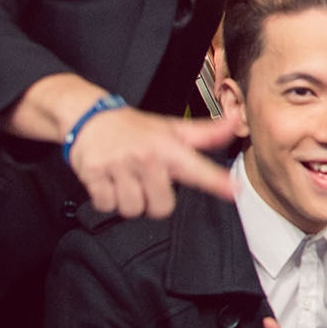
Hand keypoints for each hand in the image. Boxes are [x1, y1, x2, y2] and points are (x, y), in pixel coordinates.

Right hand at [68, 105, 240, 218]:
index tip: (234, 191)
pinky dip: (107, 199)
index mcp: (168, 147)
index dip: (216, 181)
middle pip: (161, 207)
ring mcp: (117, 166)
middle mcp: (145, 157)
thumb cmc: (135, 129)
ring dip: (130, 201)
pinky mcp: (93, 175)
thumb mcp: (172, 128)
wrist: (89, 118)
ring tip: (128, 180)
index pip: (196, 168)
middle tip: (149, 182)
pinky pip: (107, 205)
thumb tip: (236, 121)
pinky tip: (110, 181)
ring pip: (132, 209)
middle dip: (155, 200)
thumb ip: (206, 133)